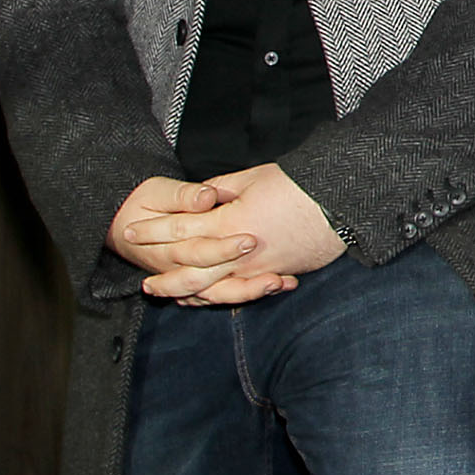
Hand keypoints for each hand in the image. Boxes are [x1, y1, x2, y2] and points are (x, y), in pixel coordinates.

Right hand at [108, 177, 272, 303]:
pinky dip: (247, 295)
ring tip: (280, 283)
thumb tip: (206, 197)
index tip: (251, 240)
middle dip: (243, 279)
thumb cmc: (146, 202)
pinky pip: (220, 297)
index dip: (222, 249)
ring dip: (249, 292)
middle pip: (208, 282)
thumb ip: (183, 196)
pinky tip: (277, 286)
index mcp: (164, 247)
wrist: (124, 223)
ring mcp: (185, 280)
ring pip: (216, 296)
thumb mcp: (159, 192)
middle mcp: (174, 270)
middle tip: (275, 273)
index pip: (196, 252)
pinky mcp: (197, 284)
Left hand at [129, 165, 341, 303]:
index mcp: (229, 222)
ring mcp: (256, 268)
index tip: (131, 229)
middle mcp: (238, 252)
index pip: (179, 229)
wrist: (343, 202)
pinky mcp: (274, 274)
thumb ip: (221, 189)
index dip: (152, 229)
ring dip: (185, 293)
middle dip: (163, 275)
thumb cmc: (300, 184)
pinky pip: (239, 292)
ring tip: (168, 293)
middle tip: (143, 280)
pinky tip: (204, 298)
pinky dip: (217, 297)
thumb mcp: (255, 177)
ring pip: (210, 290)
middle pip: (188, 270)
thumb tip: (202, 196)